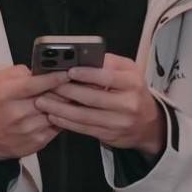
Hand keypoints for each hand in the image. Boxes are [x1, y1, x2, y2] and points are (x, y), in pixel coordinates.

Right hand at [0, 65, 68, 161]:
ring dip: (63, 105)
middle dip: (63, 90)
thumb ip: (20, 72)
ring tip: (61, 99)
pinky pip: (59, 125)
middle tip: (69, 84)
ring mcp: (29, 129)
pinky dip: (60, 117)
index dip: (54, 77)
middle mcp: (17, 112)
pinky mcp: (39, 141)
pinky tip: (54, 113)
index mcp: (6, 94)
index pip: (35, 84)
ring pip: (58, 112)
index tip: (68, 72)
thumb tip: (42, 71)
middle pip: (51, 98)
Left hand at [35, 54, 165, 158]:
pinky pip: (83, 128)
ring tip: (42, 101)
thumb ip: (108, 63)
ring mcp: (119, 122)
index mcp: (132, 82)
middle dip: (66, 91)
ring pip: (85, 116)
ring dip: (60, 108)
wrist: (148, 123)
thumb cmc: (132, 90)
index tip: (69, 70)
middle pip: (92, 97)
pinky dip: (66, 122)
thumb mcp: (128, 71)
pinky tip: (53, 115)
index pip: (108, 77)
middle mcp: (128, 103)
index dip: (87, 74)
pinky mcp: (109, 135)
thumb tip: (84, 56)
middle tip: (47, 85)